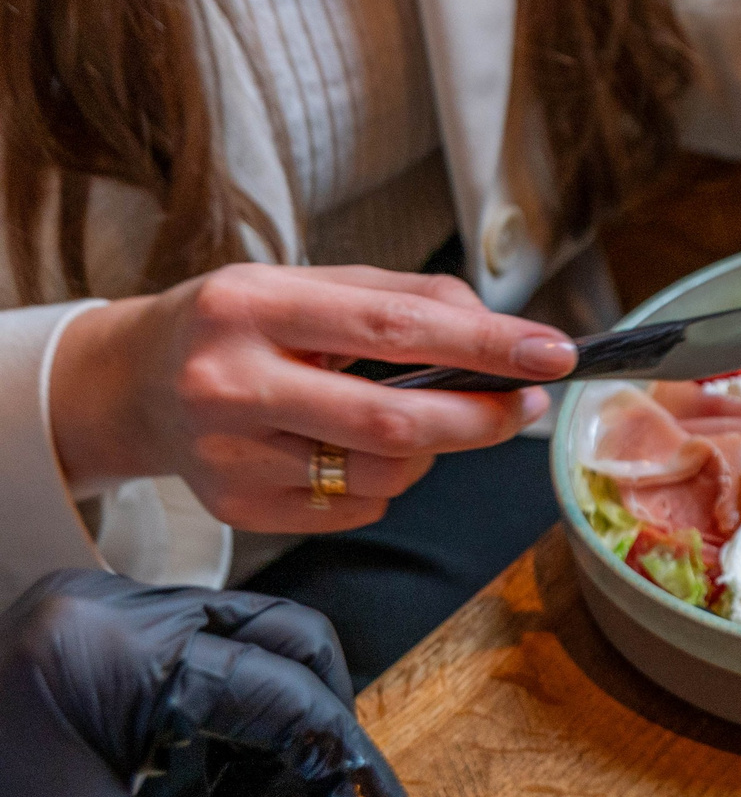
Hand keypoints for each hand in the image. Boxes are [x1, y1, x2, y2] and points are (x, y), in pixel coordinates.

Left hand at [0, 571, 414, 796]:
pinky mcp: (61, 670)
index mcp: (105, 645)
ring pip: (232, 661)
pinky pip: (178, 686)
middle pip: (273, 644)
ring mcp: (73, 635)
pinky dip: (212, 754)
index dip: (355, 778)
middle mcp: (94, 612)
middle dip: (319, 744)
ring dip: (268, 753)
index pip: (286, 692)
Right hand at [50, 264, 574, 532]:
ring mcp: (230, 455)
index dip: (486, 346)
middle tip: (524, 404)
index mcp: (251, 305)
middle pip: (394, 421)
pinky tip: (352, 450)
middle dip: (481, 418)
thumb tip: (499, 332)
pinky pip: (358, 508)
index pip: (394, 328)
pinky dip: (384, 482)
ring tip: (416, 419)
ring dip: (431, 452)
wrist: (133, 383)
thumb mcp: (305, 287)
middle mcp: (229, 381)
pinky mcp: (240, 508)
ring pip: (384, 473)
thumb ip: (403, 299)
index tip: (551, 354)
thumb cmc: (241, 328)